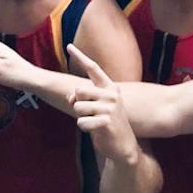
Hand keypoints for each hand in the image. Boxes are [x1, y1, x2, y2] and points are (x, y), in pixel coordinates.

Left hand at [66, 43, 138, 162]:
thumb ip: (83, 98)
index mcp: (110, 88)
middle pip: (78, 91)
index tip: (69, 45)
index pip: (93, 68)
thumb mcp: (96, 108)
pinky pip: (81, 122)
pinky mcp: (106, 121)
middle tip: (90, 114)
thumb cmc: (107, 125)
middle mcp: (111, 94)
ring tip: (95, 124)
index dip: (80, 56)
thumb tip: (70, 96)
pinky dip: (84, 128)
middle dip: (78, 105)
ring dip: (81, 119)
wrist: (123, 146)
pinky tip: (96, 131)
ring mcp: (110, 108)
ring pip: (78, 108)